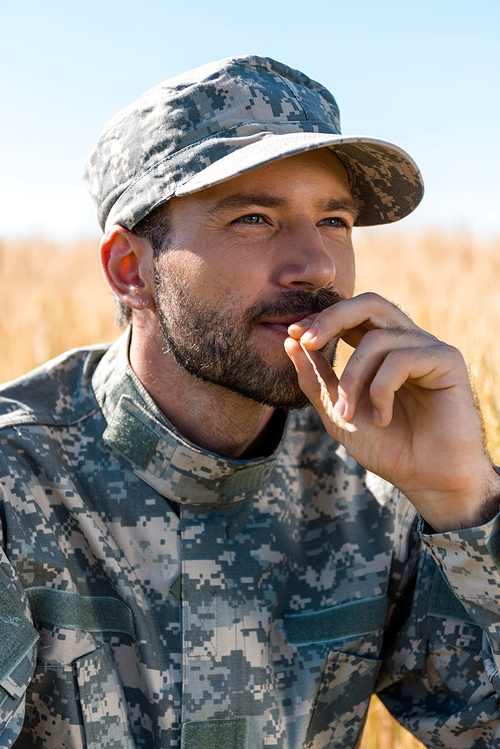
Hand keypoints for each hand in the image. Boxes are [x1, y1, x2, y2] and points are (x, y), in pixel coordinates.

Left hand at [284, 292, 499, 531]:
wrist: (425, 479)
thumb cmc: (387, 446)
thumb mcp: (338, 411)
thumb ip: (316, 379)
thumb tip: (290, 342)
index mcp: (382, 349)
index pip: (351, 316)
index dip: (321, 319)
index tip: (292, 335)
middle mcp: (407, 341)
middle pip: (370, 303)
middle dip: (332, 318)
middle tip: (307, 340)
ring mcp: (428, 348)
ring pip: (377, 339)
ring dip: (353, 378)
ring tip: (348, 413)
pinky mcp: (447, 360)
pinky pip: (402, 358)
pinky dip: (382, 390)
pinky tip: (383, 418)